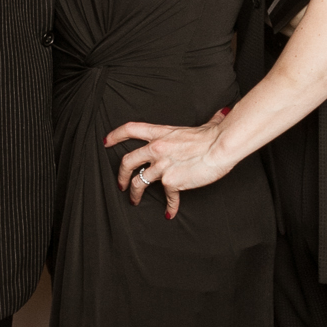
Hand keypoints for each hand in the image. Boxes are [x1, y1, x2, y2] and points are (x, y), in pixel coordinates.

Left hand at [105, 108, 233, 220]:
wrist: (220, 147)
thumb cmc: (215, 136)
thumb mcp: (206, 125)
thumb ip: (208, 121)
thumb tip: (220, 114)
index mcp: (161, 133)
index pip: (130, 129)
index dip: (115, 135)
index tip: (106, 142)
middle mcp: (157, 148)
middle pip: (127, 161)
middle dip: (121, 175)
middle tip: (121, 184)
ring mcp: (162, 166)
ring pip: (139, 182)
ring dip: (135, 193)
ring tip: (134, 200)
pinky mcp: (172, 181)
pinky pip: (168, 197)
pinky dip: (170, 206)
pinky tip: (169, 211)